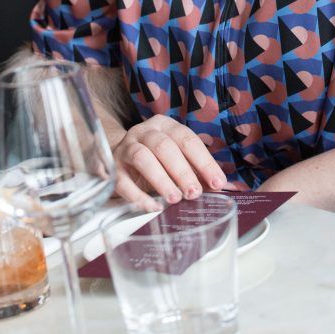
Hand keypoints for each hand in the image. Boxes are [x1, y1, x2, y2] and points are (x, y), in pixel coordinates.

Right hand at [110, 114, 227, 207]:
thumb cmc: (156, 159)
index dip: (204, 161)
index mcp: (165, 126)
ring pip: (142, 157)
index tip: (218, 182)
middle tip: (194, 193)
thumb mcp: (178, 159)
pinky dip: (138, 196)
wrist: (120, 158)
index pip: (187, 139)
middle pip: (164, 146)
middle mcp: (144, 132)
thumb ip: (197, 171)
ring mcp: (126, 148)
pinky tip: (153, 207)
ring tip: (175, 199)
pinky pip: (122, 181)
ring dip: (161, 179)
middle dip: (182, 171)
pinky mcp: (113, 169)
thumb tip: (220, 186)